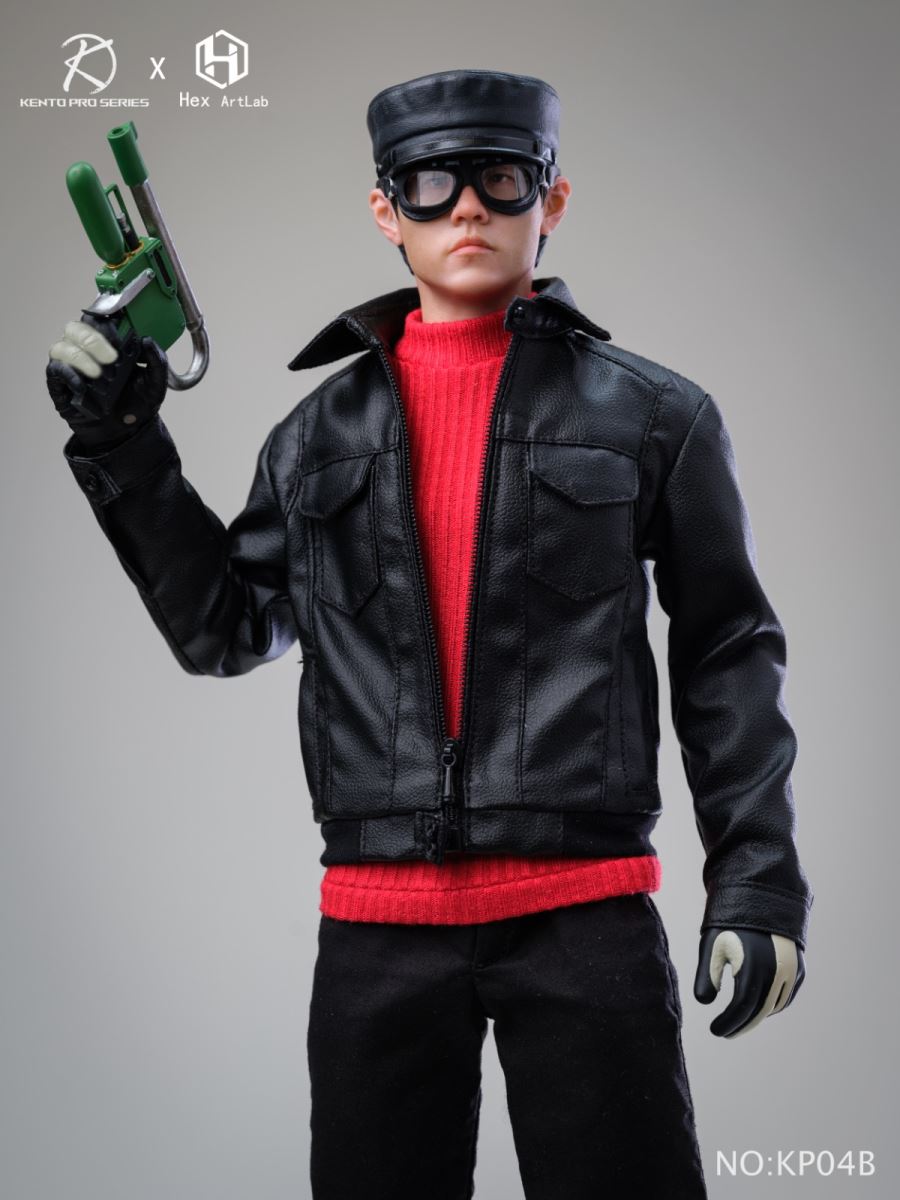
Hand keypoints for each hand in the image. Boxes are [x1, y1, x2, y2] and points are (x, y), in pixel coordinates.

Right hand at [47, 314, 167, 452]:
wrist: (125, 433)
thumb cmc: (136, 403)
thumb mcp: (155, 384)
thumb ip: (157, 361)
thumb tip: (147, 340)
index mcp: (107, 343)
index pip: (98, 319)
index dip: (106, 321)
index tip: (121, 333)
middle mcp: (85, 349)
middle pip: (75, 327)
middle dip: (92, 338)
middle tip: (112, 358)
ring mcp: (70, 365)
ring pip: (61, 346)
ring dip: (80, 357)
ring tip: (98, 374)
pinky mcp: (60, 384)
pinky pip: (55, 370)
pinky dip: (68, 373)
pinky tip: (82, 385)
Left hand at [694, 926, 805, 1037]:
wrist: (763, 898)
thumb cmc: (730, 922)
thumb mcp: (712, 945)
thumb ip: (706, 975)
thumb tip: (704, 1003)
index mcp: (755, 966)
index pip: (742, 1007)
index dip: (728, 1022)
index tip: (715, 1030)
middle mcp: (778, 972)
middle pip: (759, 1011)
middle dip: (741, 1025)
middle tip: (725, 1033)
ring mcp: (792, 971)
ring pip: (775, 1006)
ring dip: (757, 1017)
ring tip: (738, 1022)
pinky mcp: (800, 969)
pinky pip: (786, 996)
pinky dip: (772, 1006)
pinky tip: (758, 1008)